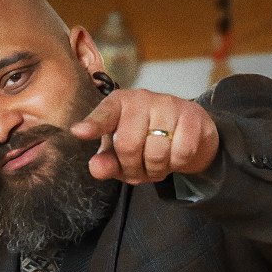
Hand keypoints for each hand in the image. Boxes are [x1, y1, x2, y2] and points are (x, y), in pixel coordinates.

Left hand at [70, 88, 219, 183]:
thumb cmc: (146, 141)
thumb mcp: (120, 153)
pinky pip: (181, 152)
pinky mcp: (192, 115)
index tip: (79, 132)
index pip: (103, 114)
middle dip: (132, 169)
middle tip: (138, 172)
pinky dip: (177, 164)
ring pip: (156, 152)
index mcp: (118, 104)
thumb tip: (96, 168)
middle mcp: (141, 98)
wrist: (188, 132)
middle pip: (128, 145)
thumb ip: (106, 161)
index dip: (92, 125)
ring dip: (155, 170)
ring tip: (156, 166)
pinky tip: (175, 157)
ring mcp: (168, 104)